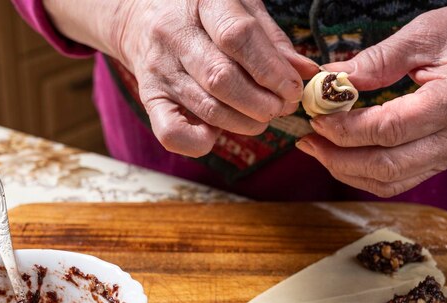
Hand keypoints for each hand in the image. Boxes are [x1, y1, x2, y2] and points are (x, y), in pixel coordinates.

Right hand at [116, 0, 316, 155]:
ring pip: (207, 107)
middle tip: (280, 108)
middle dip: (261, 102)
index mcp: (203, 0)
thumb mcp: (240, 7)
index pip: (238, 37)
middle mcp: (175, 34)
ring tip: (262, 119)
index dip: (271, 70)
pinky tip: (215, 136)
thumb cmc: (203, 13)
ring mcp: (159, 69)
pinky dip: (198, 143)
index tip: (293, 89)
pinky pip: (170, 132)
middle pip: (222, 78)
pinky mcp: (149, 97)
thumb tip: (305, 71)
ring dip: (244, 123)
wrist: (141, 16)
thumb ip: (272, 40)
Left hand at [296, 0, 446, 196]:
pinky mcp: (444, 161)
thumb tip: (329, 82)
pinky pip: (398, 181)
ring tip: (317, 149)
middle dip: (339, 158)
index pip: (389, 130)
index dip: (347, 130)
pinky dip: (365, 175)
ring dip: (347, 171)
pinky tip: (342, 157)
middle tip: (308, 140)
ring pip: (390, 182)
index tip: (317, 118)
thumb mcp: (423, 33)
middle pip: (387, 166)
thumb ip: (375, 62)